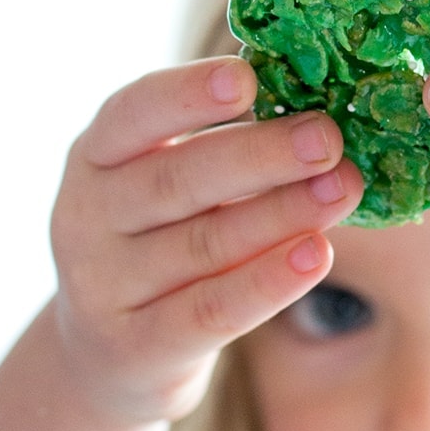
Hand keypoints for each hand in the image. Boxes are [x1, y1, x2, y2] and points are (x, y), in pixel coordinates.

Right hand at [48, 58, 362, 421]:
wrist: (111, 354)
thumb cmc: (162, 239)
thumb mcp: (169, 182)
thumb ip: (221, 142)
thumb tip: (314, 93)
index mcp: (96, 155)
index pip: (133, 112)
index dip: (188, 93)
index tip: (247, 76)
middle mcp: (85, 215)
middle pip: (178, 179)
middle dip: (260, 156)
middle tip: (327, 139)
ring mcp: (104, 286)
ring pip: (204, 244)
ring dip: (281, 214)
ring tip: (343, 189)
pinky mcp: (135, 348)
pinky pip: (210, 311)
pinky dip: (267, 283)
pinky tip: (316, 255)